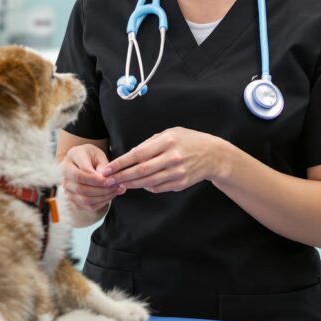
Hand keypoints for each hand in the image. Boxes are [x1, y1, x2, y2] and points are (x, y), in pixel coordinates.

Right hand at [60, 143, 123, 212]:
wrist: (81, 161)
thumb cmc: (91, 156)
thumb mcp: (98, 155)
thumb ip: (103, 165)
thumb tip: (106, 179)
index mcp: (72, 157)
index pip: (82, 173)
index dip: (98, 180)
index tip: (112, 181)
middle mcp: (64, 174)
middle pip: (81, 188)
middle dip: (101, 190)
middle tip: (116, 187)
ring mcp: (66, 188)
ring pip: (84, 199)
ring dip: (102, 198)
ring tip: (115, 191)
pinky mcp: (71, 198)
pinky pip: (86, 206)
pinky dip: (100, 203)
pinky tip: (109, 196)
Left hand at [100, 128, 227, 193]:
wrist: (213, 155)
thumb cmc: (188, 141)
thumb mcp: (170, 133)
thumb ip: (150, 143)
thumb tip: (130, 155)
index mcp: (167, 142)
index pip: (138, 154)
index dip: (120, 163)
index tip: (107, 168)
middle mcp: (172, 158)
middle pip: (141, 170)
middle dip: (121, 176)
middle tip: (107, 180)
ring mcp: (177, 172)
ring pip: (147, 182)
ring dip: (131, 184)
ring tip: (118, 184)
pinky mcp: (180, 183)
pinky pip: (158, 187)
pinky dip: (146, 186)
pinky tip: (139, 184)